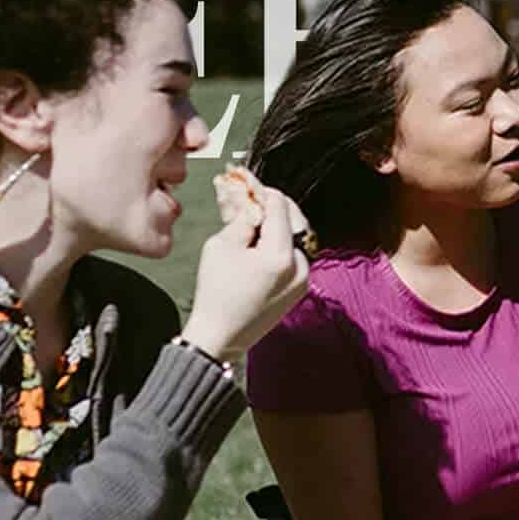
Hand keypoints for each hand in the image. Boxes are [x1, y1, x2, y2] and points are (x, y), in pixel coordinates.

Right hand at [182, 184, 311, 361]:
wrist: (221, 335)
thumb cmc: (216, 293)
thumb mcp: (221, 246)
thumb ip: (242, 219)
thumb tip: (253, 204)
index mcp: (280, 255)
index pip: (280, 209)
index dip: (264, 192)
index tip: (252, 185)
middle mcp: (299, 267)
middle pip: (292, 221)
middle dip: (273, 207)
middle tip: (254, 196)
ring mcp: (303, 279)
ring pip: (293, 239)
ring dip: (277, 225)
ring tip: (255, 218)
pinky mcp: (299, 289)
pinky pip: (292, 257)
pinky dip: (278, 245)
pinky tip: (260, 240)